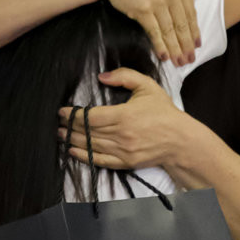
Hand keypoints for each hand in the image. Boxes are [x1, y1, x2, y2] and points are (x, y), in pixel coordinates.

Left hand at [57, 68, 198, 169]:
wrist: (180, 140)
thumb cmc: (164, 113)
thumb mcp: (147, 87)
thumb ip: (124, 76)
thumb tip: (102, 77)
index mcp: (124, 115)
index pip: (90, 116)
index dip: (73, 114)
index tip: (62, 111)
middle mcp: (121, 135)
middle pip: (87, 131)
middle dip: (69, 126)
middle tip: (58, 122)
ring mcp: (122, 151)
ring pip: (90, 145)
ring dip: (72, 140)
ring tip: (60, 134)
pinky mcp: (125, 162)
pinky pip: (99, 160)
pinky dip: (84, 156)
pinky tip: (73, 150)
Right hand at [97, 0, 200, 65]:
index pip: (190, 12)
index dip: (194, 30)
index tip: (196, 44)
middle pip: (182, 25)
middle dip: (187, 45)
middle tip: (190, 59)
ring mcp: (157, 3)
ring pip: (170, 31)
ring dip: (176, 49)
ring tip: (179, 62)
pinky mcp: (142, 11)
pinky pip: (155, 32)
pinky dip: (160, 46)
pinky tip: (164, 56)